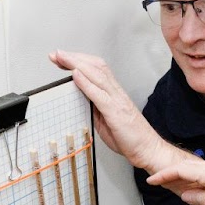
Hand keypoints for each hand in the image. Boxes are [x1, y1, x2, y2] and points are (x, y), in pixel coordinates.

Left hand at [50, 50, 171, 170]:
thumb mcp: (105, 120)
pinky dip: (86, 83)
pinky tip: (75, 75)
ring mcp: (117, 100)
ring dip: (76, 64)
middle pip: (95, 66)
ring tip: (61, 58)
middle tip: (56, 54)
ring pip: (96, 74)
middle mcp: (116, 93)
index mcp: (113, 94)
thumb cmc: (129, 137)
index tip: (61, 58)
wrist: (148, 149)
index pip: (95, 70)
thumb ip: (92, 107)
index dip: (78, 61)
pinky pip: (99, 94)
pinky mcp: (116, 112)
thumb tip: (77, 100)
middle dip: (74, 58)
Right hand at [147, 157, 204, 204]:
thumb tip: (185, 194)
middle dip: (170, 173)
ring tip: (169, 184)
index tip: (152, 179)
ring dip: (182, 176)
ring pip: (196, 169)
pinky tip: (191, 186)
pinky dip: (194, 178)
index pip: (182, 169)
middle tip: (156, 181)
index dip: (165, 175)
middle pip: (187, 166)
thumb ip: (199, 198)